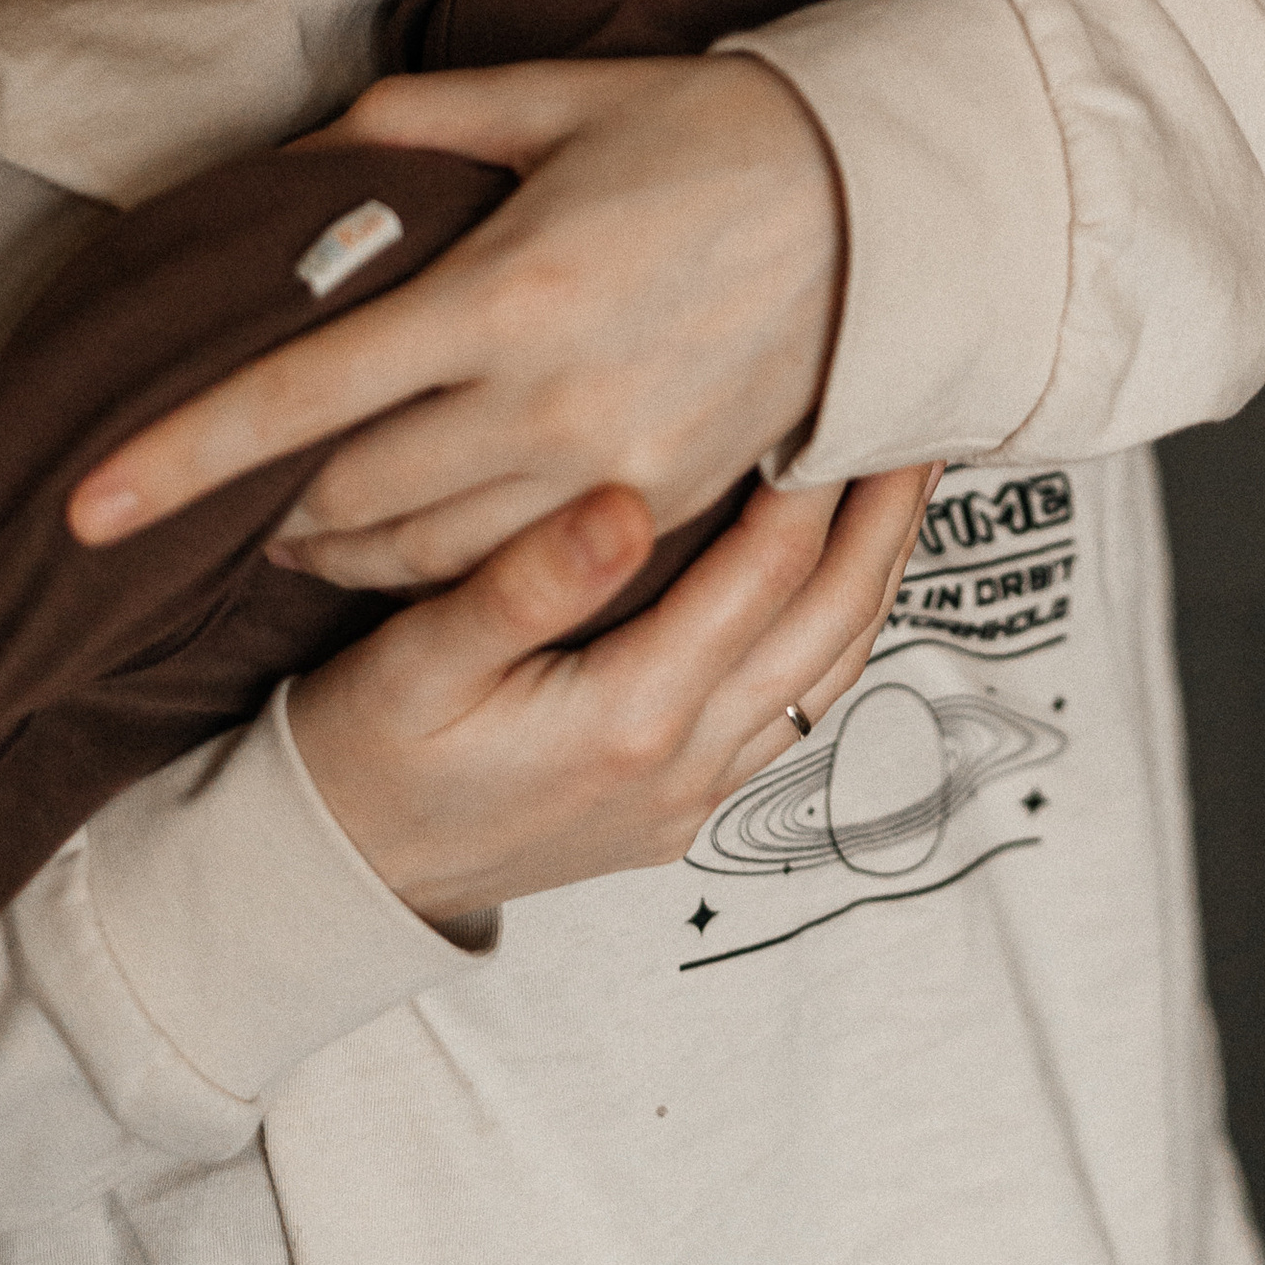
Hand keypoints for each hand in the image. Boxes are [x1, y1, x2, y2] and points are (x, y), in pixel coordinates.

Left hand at [69, 59, 844, 579]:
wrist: (888, 211)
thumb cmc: (720, 134)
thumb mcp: (560, 98)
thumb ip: (412, 123)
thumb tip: (301, 159)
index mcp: (508, 291)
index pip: (303, 396)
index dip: (182, 455)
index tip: (88, 505)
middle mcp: (550, 399)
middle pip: (346, 497)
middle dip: (260, 510)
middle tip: (224, 496)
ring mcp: (610, 469)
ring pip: (422, 554)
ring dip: (341, 546)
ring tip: (304, 520)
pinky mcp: (663, 506)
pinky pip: (516, 565)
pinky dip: (444, 560)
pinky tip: (424, 526)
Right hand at [289, 464, 938, 923]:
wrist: (337, 881)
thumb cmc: (361, 754)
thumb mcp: (415, 663)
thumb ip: (524, 584)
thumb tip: (626, 498)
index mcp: (630, 717)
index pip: (766, 570)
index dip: (820, 472)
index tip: (852, 383)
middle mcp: (686, 766)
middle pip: (833, 623)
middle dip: (886, 519)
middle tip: (927, 416)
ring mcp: (693, 796)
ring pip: (830, 672)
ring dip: (876, 574)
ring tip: (903, 479)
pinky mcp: (682, 808)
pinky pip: (794, 710)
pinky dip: (834, 630)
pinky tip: (837, 569)